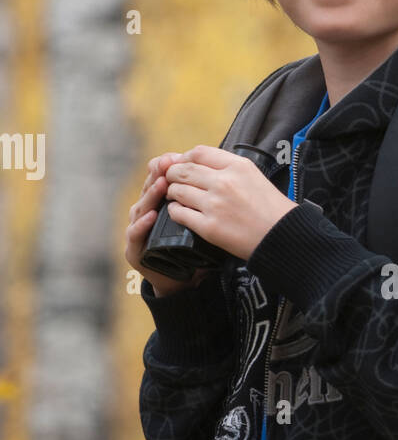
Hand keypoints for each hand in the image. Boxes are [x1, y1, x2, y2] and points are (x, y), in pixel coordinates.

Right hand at [126, 151, 212, 296]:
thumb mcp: (205, 222)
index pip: (161, 180)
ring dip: (151, 195)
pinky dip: (142, 224)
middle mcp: (147, 214)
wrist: (183, 282)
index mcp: (161, 204)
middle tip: (167, 165)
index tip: (176, 157)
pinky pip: (134, 234)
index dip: (166, 167)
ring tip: (162, 185)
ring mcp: (137, 231)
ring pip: (140, 208)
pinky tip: (151, 216)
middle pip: (148, 189)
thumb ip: (207, 203)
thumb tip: (221, 176)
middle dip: (158, 176)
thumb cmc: (195, 250)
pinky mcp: (134, 250)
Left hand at [163, 145, 296, 262]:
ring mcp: (215, 205)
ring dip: (172, 193)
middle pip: (183, 170)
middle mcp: (224, 182)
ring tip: (177, 196)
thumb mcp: (254, 176)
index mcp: (237, 167)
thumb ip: (229, 167)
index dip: (184, 157)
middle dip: (173, 174)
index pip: (199, 152)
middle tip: (173, 180)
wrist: (283, 236)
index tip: (182, 164)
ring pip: (177, 190)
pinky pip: (179, 213)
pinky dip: (175, 211)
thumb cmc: (271, 208)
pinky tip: (180, 211)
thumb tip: (199, 163)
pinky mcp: (209, 227)